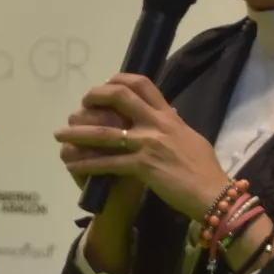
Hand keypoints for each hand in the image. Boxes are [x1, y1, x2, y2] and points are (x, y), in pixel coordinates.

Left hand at [55, 74, 230, 222]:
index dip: (119, 80)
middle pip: (119, 97)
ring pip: (104, 132)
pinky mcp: (142, 167)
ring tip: (60, 135)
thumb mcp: (190, 138)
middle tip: (81, 105)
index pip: (142, 84)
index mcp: (168, 116)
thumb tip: (167, 115)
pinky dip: (87, 164)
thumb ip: (174, 125)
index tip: (105, 85)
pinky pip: (107, 163)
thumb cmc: (204, 169)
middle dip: (94, 98)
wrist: (213, 193)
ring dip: (78, 133)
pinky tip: (72, 165)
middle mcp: (156, 124)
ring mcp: (148, 144)